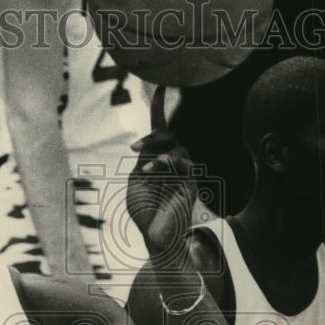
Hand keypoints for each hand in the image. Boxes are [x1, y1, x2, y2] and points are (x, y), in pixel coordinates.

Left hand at [127, 86, 196, 259]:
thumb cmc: (144, 212)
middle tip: (136, 147)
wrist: (155, 237)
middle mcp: (174, 164)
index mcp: (160, 161)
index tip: (160, 87)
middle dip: (153, 137)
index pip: (162, 132)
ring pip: (177, 148)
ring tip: (145, 170)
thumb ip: (140, 162)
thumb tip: (147, 146)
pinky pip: (182, 163)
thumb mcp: (134, 183)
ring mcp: (184, 174)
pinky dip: (165, 163)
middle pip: (169, 136)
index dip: (161, 109)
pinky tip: (152, 171)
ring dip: (157, 153)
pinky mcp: (190, 184)